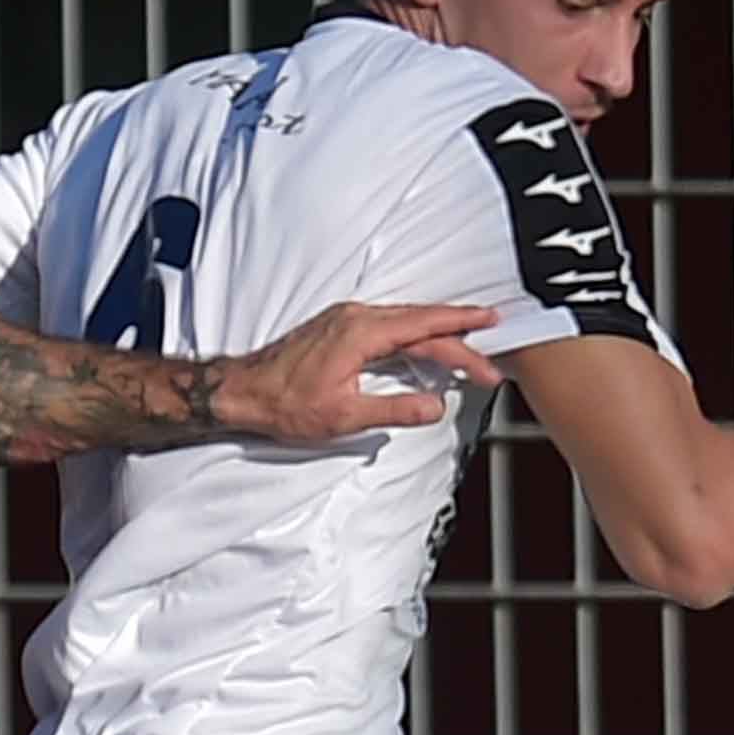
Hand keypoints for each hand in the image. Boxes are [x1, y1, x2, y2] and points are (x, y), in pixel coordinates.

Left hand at [208, 302, 505, 441]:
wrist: (242, 391)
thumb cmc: (284, 404)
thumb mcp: (344, 417)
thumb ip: (395, 409)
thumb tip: (435, 406)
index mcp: (361, 333)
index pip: (425, 329)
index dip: (463, 334)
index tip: (491, 338)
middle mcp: (356, 317)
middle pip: (421, 321)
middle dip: (460, 334)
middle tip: (490, 350)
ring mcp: (346, 319)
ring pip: (405, 320)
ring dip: (438, 331)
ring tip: (469, 342)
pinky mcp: (339, 327)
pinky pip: (388, 323)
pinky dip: (414, 332)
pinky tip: (424, 344)